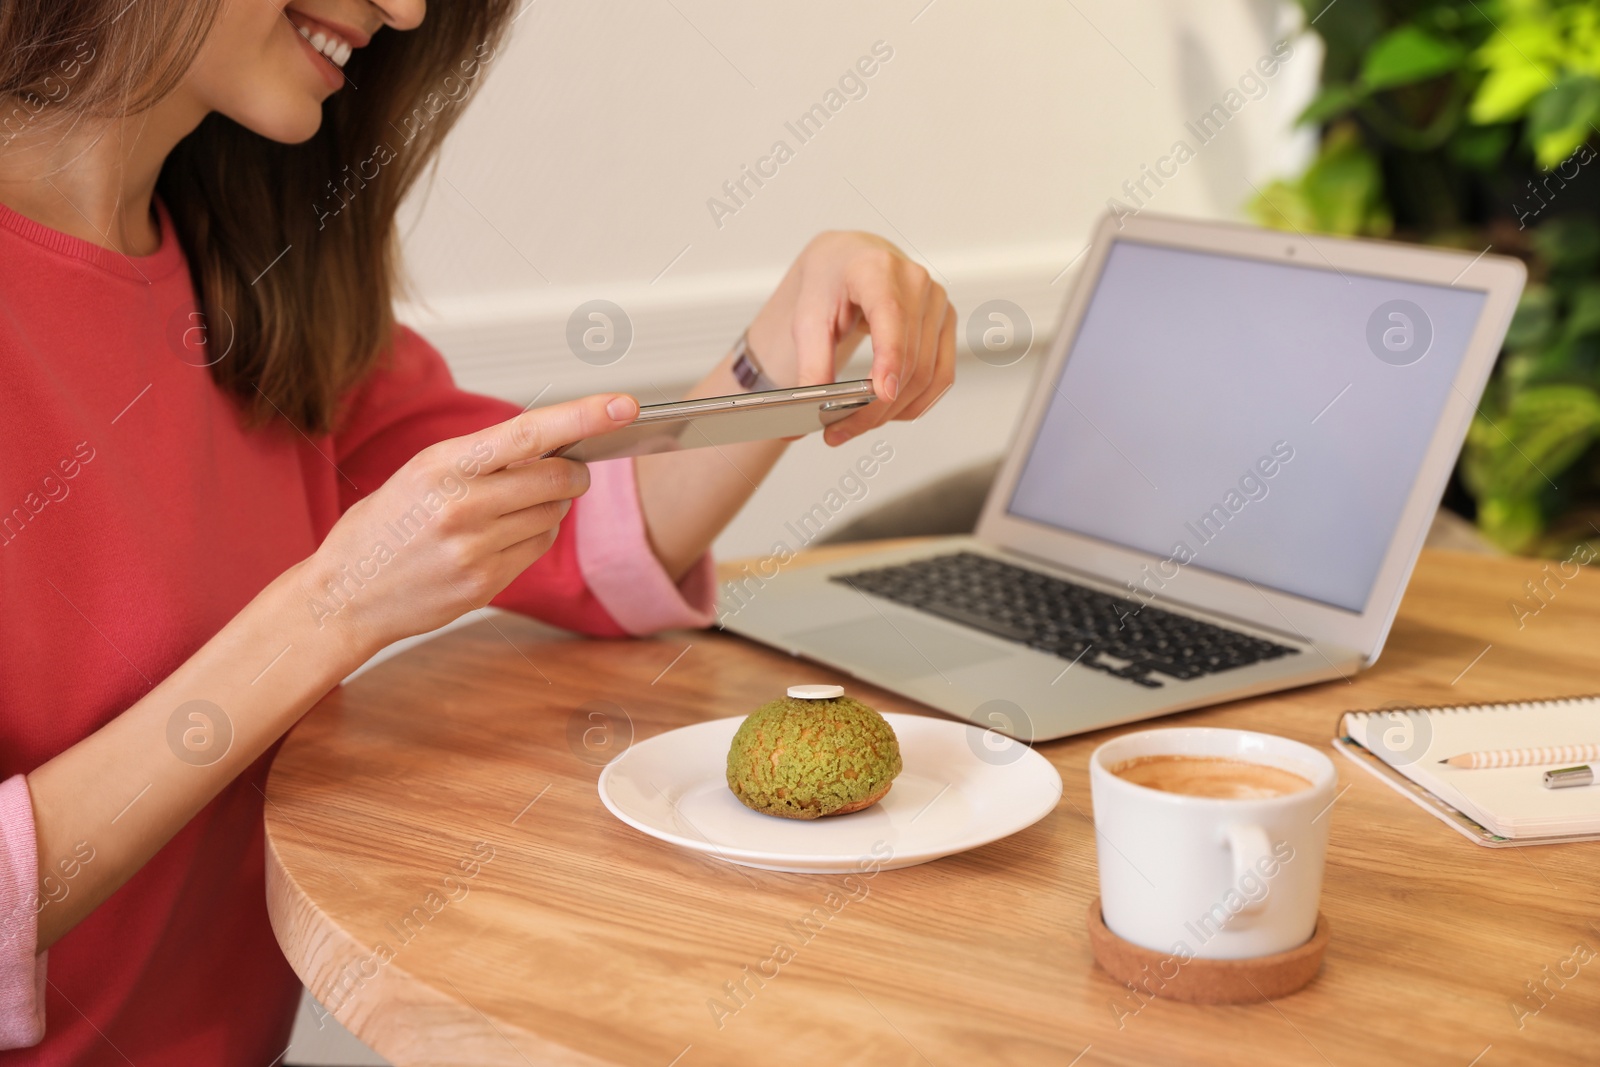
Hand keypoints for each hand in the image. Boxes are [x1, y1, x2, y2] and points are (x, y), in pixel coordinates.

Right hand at [298, 393, 639, 653]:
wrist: (344, 596)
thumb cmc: (383, 527)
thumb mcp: (419, 475)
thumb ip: (482, 459)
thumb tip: (553, 446)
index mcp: (442, 465)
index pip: (529, 433)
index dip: (583, 417)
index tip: (625, 404)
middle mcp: (461, 505)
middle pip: (557, 478)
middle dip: (574, 472)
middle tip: (571, 470)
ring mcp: (475, 548)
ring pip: (553, 514)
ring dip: (551, 506)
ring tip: (511, 508)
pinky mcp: (485, 582)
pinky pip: (538, 547)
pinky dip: (536, 535)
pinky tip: (503, 537)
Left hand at [746, 231, 955, 444]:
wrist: (851, 261)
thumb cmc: (830, 281)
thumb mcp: (808, 318)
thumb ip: (811, 365)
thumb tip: (808, 415)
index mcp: (876, 269)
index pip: (891, 316)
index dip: (889, 358)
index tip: (881, 395)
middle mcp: (915, 282)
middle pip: (908, 359)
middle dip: (875, 405)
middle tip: (839, 432)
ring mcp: (937, 303)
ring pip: (926, 375)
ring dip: (892, 412)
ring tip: (855, 427)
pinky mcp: (946, 323)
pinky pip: (940, 376)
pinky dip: (915, 403)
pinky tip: (887, 413)